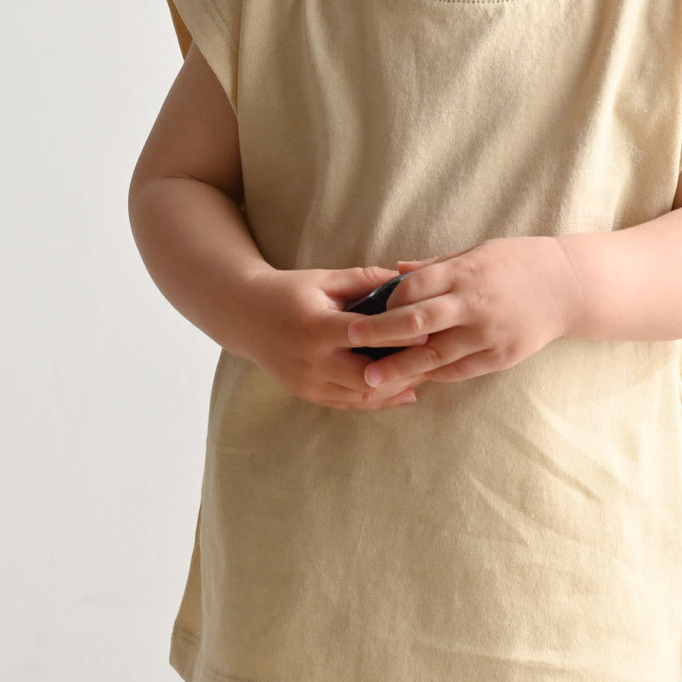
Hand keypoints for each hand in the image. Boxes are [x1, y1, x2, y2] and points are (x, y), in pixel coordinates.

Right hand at [242, 264, 431, 409]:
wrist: (245, 316)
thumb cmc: (288, 291)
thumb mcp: (324, 279)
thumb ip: (364, 279)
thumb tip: (407, 277)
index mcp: (315, 327)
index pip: (366, 335)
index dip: (400, 335)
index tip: (431, 330)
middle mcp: (310, 361)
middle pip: (368, 376)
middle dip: (404, 370)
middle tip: (436, 359)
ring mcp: (307, 383)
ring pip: (362, 396)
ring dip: (396, 388)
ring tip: (427, 375)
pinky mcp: (307, 394)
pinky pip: (349, 404)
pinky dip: (379, 400)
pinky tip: (405, 391)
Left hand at [345, 237, 582, 388]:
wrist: (568, 286)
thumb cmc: (517, 262)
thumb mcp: (476, 252)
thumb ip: (434, 266)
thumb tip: (393, 273)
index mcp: (464, 272)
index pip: (413, 288)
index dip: (386, 301)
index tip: (363, 310)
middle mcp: (473, 303)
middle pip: (417, 321)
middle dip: (380, 334)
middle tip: (349, 342)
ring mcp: (488, 333)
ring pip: (435, 354)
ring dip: (400, 367)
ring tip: (369, 380)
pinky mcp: (501, 356)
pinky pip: (459, 369)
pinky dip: (434, 374)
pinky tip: (413, 380)